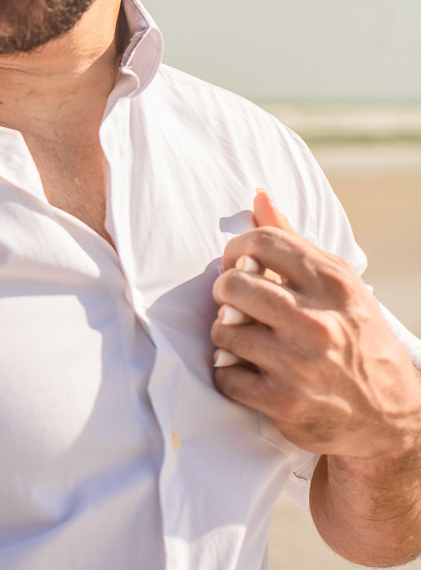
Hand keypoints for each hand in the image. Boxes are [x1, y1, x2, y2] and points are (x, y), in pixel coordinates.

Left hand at [210, 191, 420, 460]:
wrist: (390, 416)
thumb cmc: (354, 338)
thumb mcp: (337, 285)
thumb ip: (293, 241)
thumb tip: (257, 197)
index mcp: (333, 284)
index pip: (262, 242)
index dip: (235, 250)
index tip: (236, 266)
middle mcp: (317, 321)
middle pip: (231, 285)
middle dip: (225, 293)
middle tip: (237, 304)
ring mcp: (299, 364)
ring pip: (223, 330)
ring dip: (227, 336)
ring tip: (249, 340)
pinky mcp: (283, 402)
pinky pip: (224, 374)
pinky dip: (230, 374)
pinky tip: (251, 372)